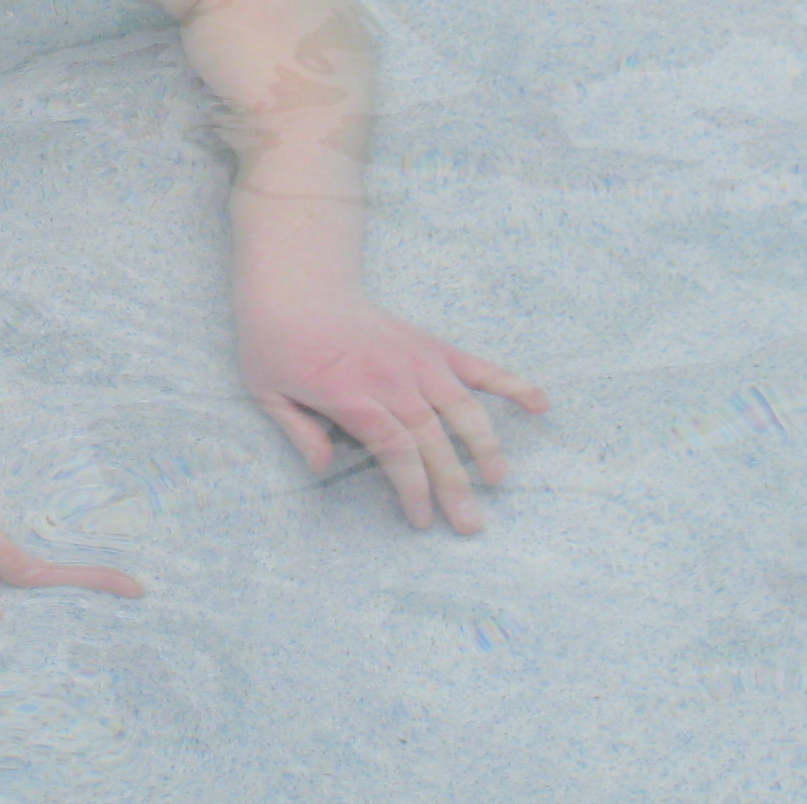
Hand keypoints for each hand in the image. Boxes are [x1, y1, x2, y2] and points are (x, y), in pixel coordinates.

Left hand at [238, 297, 546, 533]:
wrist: (296, 283)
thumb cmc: (276, 340)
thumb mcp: (265, 390)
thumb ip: (297, 432)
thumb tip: (321, 469)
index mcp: (350, 392)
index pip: (395, 448)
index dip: (413, 487)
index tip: (422, 519)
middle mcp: (390, 376)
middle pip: (432, 436)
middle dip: (453, 484)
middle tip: (470, 524)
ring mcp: (416, 358)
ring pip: (462, 405)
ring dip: (483, 443)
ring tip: (497, 478)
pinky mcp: (431, 344)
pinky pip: (477, 366)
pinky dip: (510, 383)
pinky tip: (540, 404)